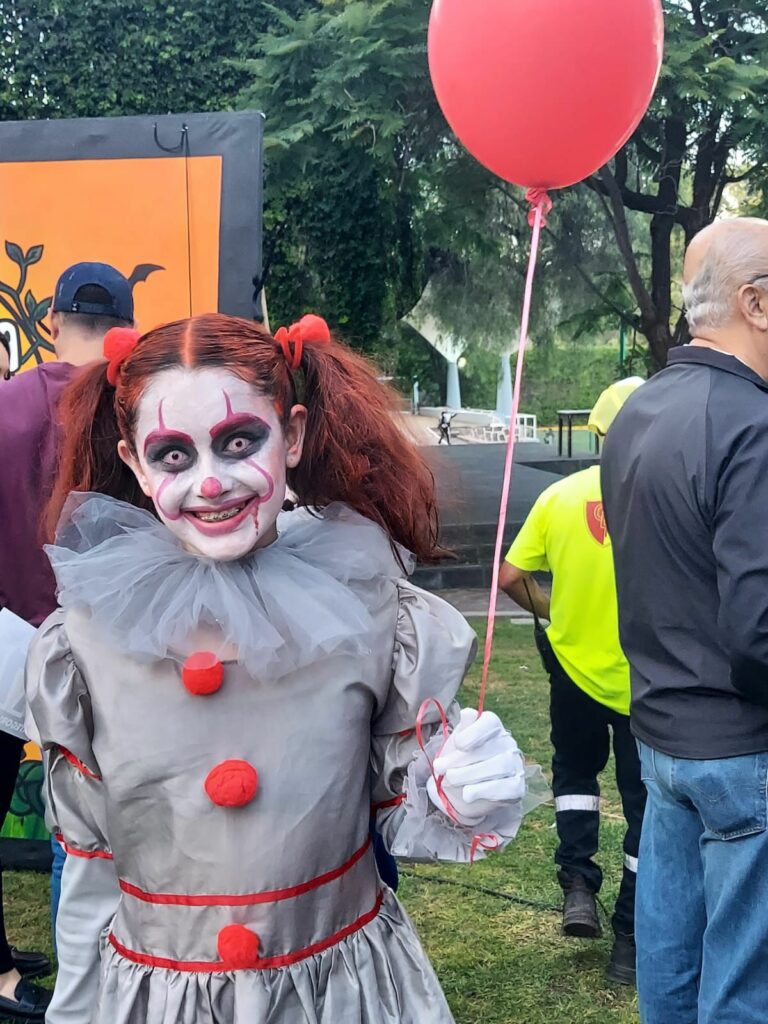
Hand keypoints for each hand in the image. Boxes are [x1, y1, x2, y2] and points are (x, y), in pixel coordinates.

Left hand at [427, 709, 525, 825]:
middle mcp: (507, 743)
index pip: (490, 721)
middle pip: (491, 748)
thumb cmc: (461, 758)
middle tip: (440, 768)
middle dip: (461, 760)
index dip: (474, 732)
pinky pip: (507, 788)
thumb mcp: (458, 742)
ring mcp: (515, 764)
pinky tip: (467, 794)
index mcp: (492, 726)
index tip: (458, 744)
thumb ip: (463, 728)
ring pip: (499, 767)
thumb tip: (468, 714)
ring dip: (470, 774)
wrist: (465, 787)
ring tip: (450, 779)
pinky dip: (485, 791)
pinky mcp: (517, 786)